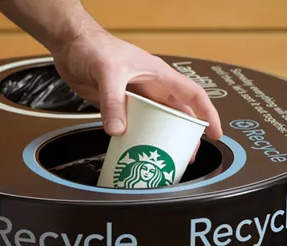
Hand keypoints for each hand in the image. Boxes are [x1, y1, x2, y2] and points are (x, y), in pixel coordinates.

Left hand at [51, 30, 222, 161]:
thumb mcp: (108, 72)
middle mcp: (151, 87)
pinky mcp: (120, 105)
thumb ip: (113, 101)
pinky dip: (138, 137)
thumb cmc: (94, 47)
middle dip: (186, 135)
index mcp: (159, 75)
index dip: (207, 114)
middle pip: (177, 113)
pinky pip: (135, 124)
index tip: (215, 133)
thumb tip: (118, 129)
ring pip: (156, 121)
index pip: (192, 95)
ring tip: (166, 158)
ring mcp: (136, 97)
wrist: (71, 46)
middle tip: (188, 156)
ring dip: (162, 139)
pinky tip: (137, 149)